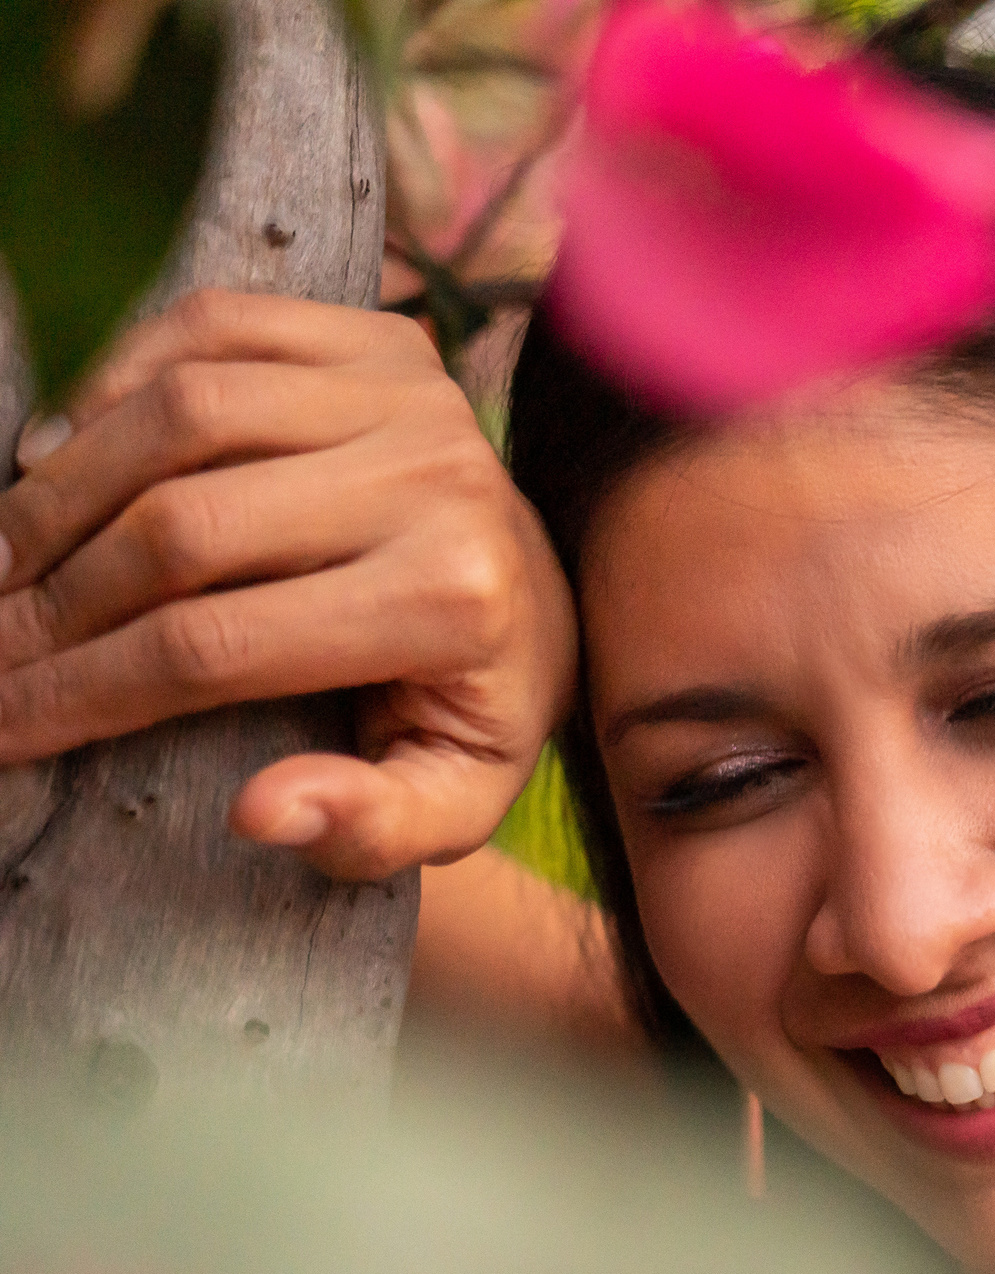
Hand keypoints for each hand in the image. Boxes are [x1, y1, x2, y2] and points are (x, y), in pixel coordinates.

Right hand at [0, 289, 576, 880]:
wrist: (547, 596)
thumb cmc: (473, 706)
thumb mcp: (453, 798)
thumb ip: (371, 828)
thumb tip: (262, 813)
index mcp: (450, 604)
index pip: (214, 650)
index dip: (80, 692)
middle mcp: (438, 481)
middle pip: (182, 530)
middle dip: (51, 601)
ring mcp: (411, 394)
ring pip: (179, 418)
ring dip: (62, 492)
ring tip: (3, 564)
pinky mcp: (383, 337)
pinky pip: (207, 329)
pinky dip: (110, 383)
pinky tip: (57, 458)